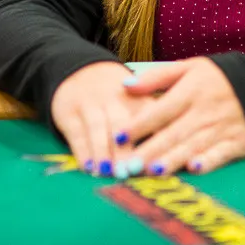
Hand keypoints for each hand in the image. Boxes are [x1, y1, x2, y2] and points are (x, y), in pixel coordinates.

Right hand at [51, 61, 154, 176]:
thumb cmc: (121, 97)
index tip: (160, 163)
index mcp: (139, 97)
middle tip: (131, 172)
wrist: (81, 70)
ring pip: (98, 128)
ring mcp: (91, 104)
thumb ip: (156, 124)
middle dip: (126, 149)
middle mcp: (116, 98)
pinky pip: (77, 132)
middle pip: (122, 123)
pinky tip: (88, 168)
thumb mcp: (140, 100)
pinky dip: (82, 150)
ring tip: (109, 173)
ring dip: (104, 151)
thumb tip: (175, 159)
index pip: (151, 116)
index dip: (155, 138)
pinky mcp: (69, 111)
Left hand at [119, 58, 244, 175]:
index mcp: (192, 90)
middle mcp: (206, 110)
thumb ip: (156, 77)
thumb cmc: (215, 79)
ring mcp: (222, 127)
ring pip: (192, 146)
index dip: (140, 124)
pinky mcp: (237, 142)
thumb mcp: (188, 68)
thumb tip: (124, 85)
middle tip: (127, 167)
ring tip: (151, 172)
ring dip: (172, 160)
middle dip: (149, 151)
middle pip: (174, 133)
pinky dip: (208, 162)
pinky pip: (221, 154)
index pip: (161, 109)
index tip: (118, 137)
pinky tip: (193, 169)